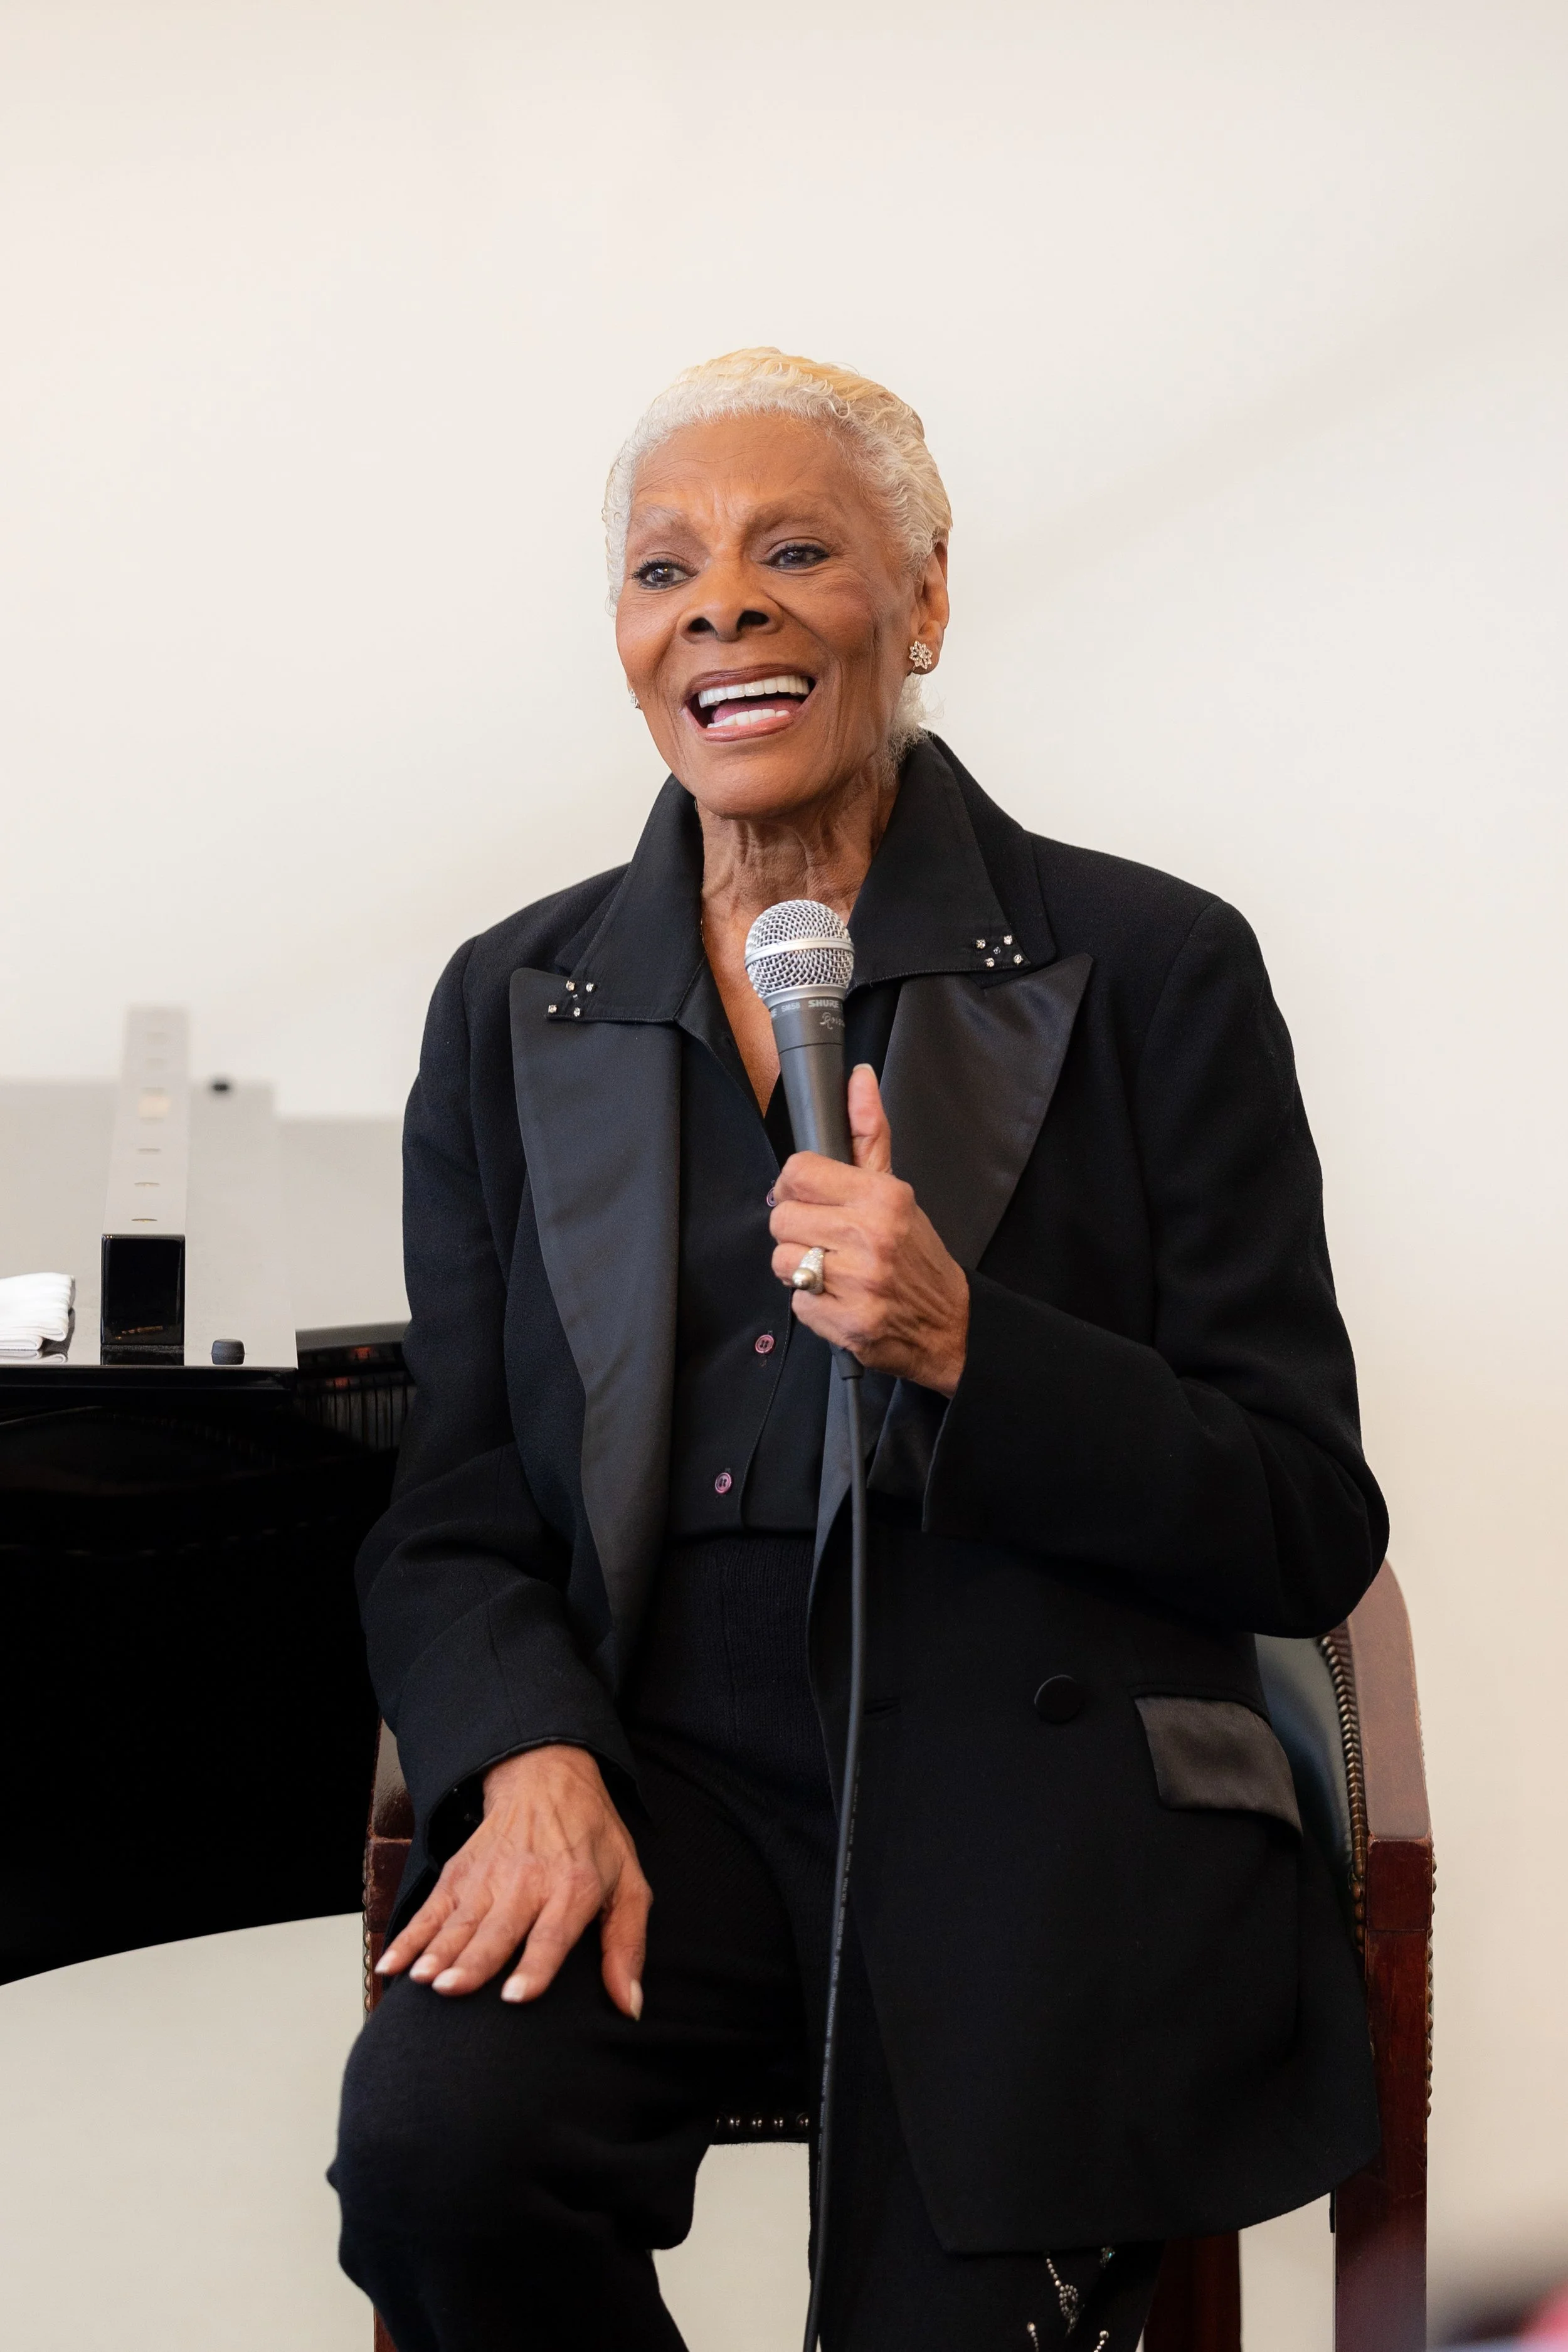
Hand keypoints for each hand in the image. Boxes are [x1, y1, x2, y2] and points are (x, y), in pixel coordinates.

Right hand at [374, 1744, 650, 2015]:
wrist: (548, 1777)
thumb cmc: (594, 1839)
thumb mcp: (629, 1884)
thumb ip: (627, 1946)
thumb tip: (630, 2007)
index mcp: (574, 1888)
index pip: (553, 1933)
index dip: (535, 1966)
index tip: (515, 1997)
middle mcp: (528, 1882)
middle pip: (498, 1929)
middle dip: (474, 1961)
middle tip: (451, 1989)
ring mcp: (489, 1876)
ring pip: (461, 1921)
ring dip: (438, 1950)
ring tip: (422, 1979)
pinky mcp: (460, 1872)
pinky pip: (431, 1909)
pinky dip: (410, 1936)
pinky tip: (392, 1964)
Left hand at [769, 1065, 969, 1394]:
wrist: (949, 1324)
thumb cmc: (915, 1254)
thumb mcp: (895, 1190)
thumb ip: (868, 1133)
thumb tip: (858, 1077)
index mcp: (881, 1196)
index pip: (797, 1172)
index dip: (795, 1188)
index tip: (811, 1201)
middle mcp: (871, 1235)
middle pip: (781, 1219)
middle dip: (798, 1232)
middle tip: (828, 1243)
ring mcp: (861, 1282)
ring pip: (783, 1262)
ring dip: (801, 1271)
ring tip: (835, 1273)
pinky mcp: (850, 1323)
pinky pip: (797, 1302)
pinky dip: (814, 1305)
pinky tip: (841, 1300)